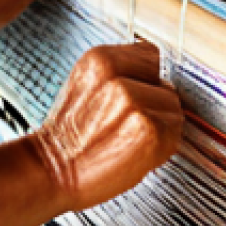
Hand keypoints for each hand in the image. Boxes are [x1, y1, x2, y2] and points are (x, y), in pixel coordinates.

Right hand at [0, 40, 183, 225]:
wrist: (51, 170)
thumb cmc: (70, 135)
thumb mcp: (87, 84)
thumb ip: (121, 74)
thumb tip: (161, 83)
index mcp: (99, 57)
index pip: (150, 55)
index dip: (145, 81)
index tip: (131, 98)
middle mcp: (116, 73)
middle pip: (166, 86)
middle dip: (154, 107)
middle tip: (126, 126)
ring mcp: (132, 100)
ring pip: (173, 110)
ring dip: (159, 129)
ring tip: (128, 140)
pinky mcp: (146, 128)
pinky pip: (174, 134)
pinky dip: (161, 148)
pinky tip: (133, 152)